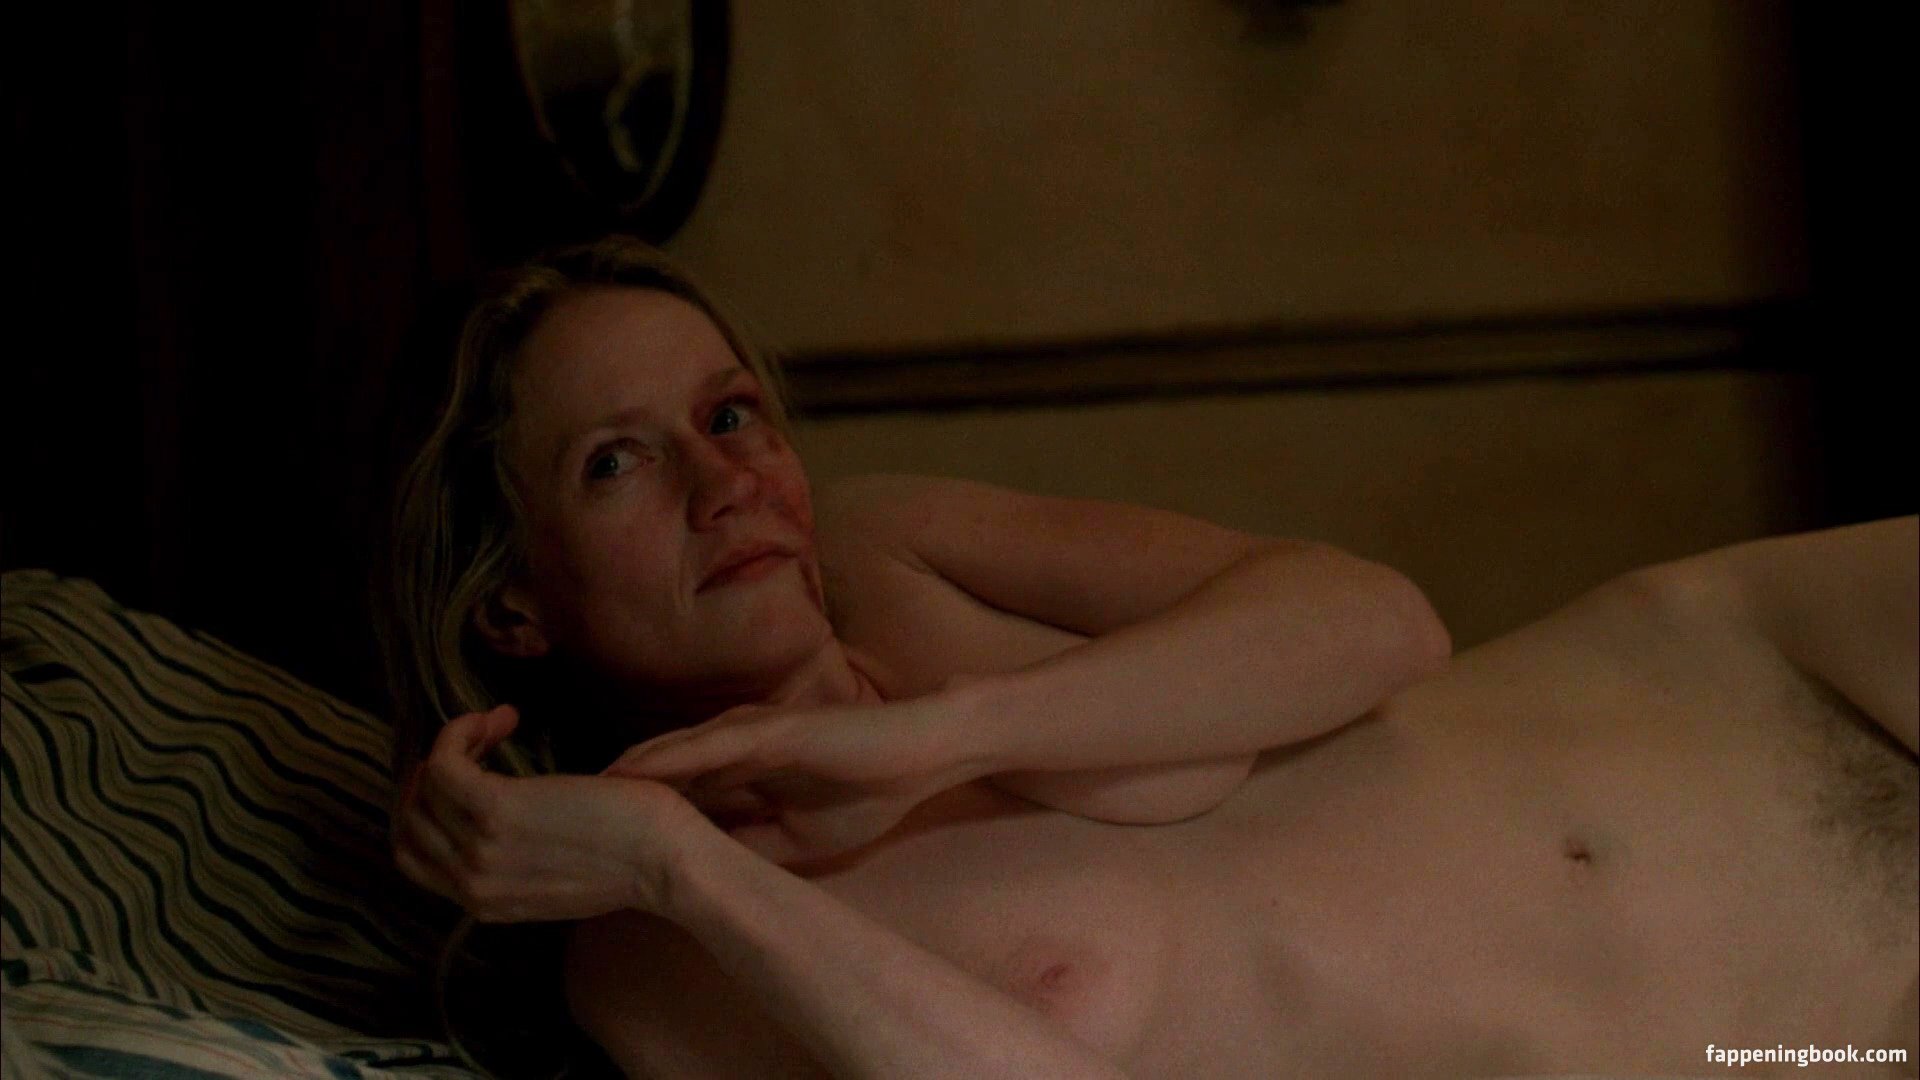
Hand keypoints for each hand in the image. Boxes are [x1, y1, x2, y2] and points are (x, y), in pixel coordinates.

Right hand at [393, 705, 715, 922]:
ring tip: (496, 724)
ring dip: (456, 742)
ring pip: (425, 786)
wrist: (670, 864)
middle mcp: (471, 885)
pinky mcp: (497, 810)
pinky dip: (461, 731)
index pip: (414, 858)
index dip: (425, 809)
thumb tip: (501, 825)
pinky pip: (444, 762)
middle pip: (410, 820)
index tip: (463, 771)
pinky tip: (500, 718)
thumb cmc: (635, 859)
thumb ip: (520, 865)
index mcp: (484, 904)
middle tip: (479, 741)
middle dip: (434, 772)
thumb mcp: (559, 878)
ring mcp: (480, 850)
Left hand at [603, 697, 978, 864]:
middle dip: (606, 795)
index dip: (622, 816)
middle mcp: (734, 747)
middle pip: (654, 769)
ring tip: (566, 797)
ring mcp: (750, 734)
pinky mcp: (770, 730)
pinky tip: (627, 771)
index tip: (576, 843)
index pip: (668, 794)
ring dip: (619, 774)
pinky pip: (706, 745)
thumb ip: (750, 844)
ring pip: (667, 752)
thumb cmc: (870, 791)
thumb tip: (701, 872)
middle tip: (550, 820)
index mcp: (741, 773)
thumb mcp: (798, 838)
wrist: (923, 755)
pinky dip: (664, 758)